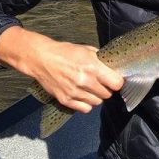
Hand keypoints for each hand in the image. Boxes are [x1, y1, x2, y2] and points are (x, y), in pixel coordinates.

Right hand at [0, 27, 122, 112]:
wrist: (41, 59)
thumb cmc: (64, 52)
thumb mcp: (86, 49)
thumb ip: (101, 60)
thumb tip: (112, 67)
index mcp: (92, 67)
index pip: (116, 83)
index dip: (117, 82)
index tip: (114, 80)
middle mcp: (85, 81)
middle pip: (107, 94)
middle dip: (106, 89)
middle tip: (101, 83)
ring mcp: (75, 92)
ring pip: (97, 102)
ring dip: (96, 96)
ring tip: (90, 88)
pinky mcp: (66, 100)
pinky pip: (85, 109)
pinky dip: (86, 103)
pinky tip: (83, 95)